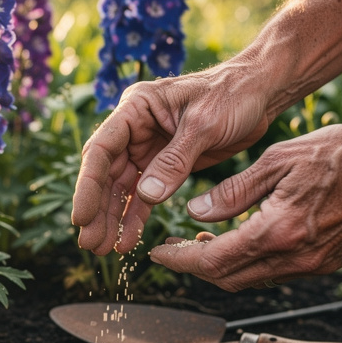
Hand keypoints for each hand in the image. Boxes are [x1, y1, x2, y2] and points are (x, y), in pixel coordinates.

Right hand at [72, 66, 271, 255]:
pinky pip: (144, 194)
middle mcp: (134, 128)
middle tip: (90, 244)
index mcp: (136, 107)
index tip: (81, 218)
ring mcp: (147, 147)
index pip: (102, 148)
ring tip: (102, 250)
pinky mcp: (165, 164)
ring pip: (121, 188)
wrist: (259, 93)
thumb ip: (174, 161)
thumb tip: (146, 196)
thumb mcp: (204, 125)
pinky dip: (135, 217)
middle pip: (106, 173)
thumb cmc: (232, 95)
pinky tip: (128, 240)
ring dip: (112, 218)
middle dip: (97, 210)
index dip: (88, 185)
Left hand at [149, 121, 341, 290]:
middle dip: (195, 268)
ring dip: (221, 268)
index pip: (214, 260)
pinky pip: (274, 273)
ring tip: (200, 243)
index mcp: (278, 231)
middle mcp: (295, 258)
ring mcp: (313, 266)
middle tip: (173, 250)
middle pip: (229, 279)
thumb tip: (197, 212)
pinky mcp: (325, 265)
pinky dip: (248, 263)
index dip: (180, 260)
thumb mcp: (277, 161)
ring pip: (251, 280)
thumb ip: (233, 192)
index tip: (158, 253)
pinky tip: (237, 241)